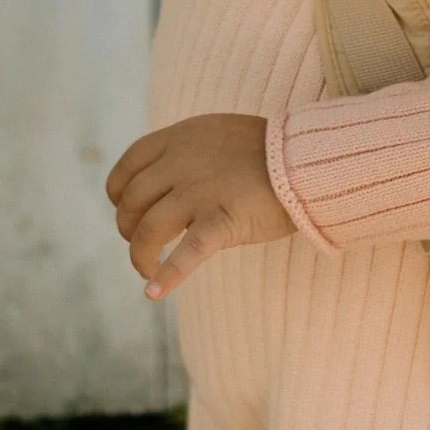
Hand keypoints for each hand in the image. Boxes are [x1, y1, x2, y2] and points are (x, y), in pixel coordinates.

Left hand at [106, 115, 295, 300]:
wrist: (311, 159)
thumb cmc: (274, 154)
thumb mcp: (221, 136)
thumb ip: (191, 154)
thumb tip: (169, 184)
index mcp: (181, 138)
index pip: (128, 166)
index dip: (119, 194)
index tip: (128, 211)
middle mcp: (183, 162)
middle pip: (133, 201)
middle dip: (129, 228)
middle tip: (143, 245)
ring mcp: (201, 191)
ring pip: (150, 229)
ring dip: (141, 255)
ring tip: (147, 269)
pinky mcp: (223, 220)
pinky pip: (187, 253)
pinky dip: (167, 276)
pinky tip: (153, 293)